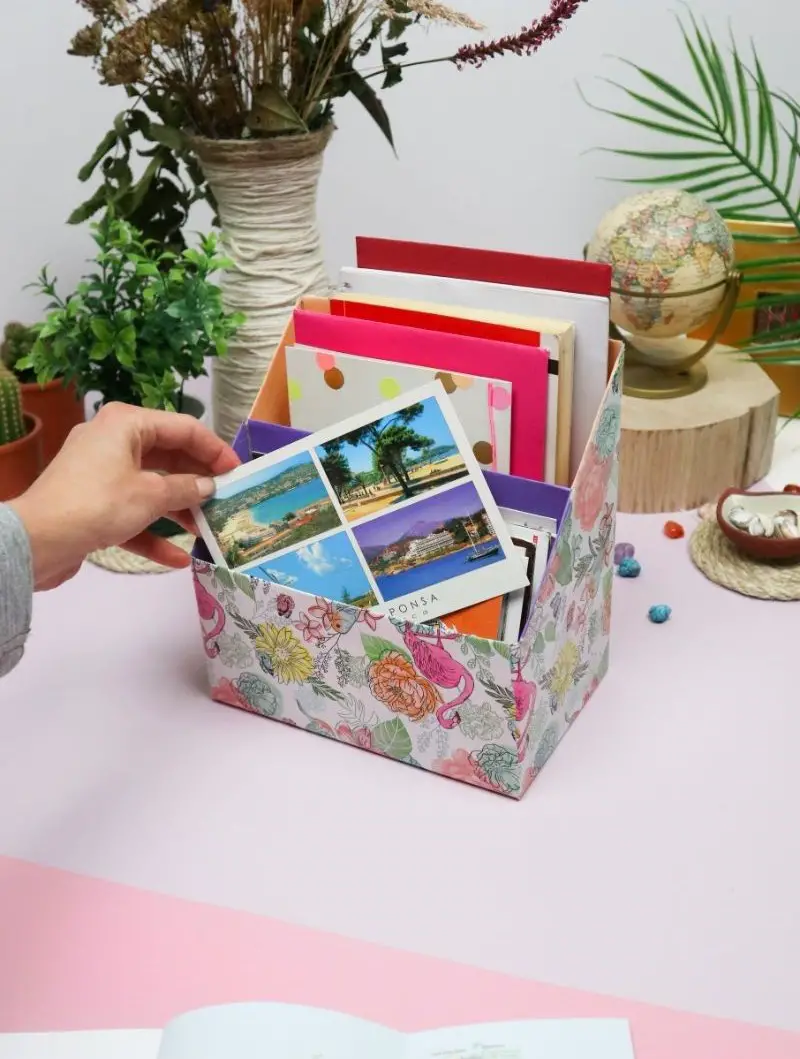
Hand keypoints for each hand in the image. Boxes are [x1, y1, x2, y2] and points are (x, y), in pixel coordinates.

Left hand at [10, 402, 239, 590]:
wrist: (38, 540)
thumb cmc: (99, 504)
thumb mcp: (151, 495)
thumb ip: (187, 488)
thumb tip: (209, 486)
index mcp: (127, 423)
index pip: (184, 428)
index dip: (215, 450)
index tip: (239, 473)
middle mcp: (114, 441)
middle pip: (169, 458)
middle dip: (198, 482)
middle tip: (228, 501)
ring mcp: (101, 473)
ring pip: (151, 487)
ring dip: (179, 510)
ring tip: (208, 531)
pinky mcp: (93, 503)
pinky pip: (132, 513)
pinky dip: (153, 532)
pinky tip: (178, 559)